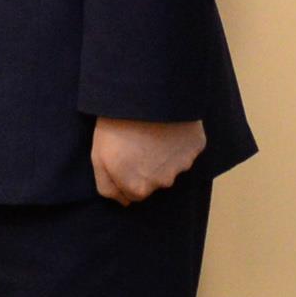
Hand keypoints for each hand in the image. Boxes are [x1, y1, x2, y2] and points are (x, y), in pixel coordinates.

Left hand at [90, 116, 205, 203]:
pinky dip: (180, 141)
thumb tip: (123, 202)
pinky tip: (169, 126)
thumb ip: (107, 187)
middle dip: (147, 167)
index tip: (124, 156)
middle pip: (155, 181)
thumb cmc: (117, 124)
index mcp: (138, 188)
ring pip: (172, 166)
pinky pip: (188, 149)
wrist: (145, 94)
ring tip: (153, 131)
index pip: (134, 194)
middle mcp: (163, 182)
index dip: (127, 175)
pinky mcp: (196, 147)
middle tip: (138, 141)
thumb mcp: (99, 157)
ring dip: (164, 154)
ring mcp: (182, 165)